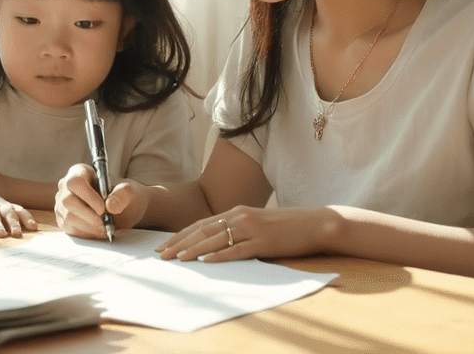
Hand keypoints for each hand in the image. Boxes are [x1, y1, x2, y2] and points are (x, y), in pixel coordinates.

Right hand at [54, 163, 146, 238]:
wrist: (122, 209)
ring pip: (67, 217)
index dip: (88, 196)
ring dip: (87, 226)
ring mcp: (63, 203)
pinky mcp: (64, 219)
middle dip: (87, 215)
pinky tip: (97, 231)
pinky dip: (85, 233)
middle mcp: (67, 186)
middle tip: (103, 222)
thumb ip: (123, 194)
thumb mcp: (129, 191)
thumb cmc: (122, 196)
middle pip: (67, 200)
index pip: (75, 182)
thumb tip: (111, 205)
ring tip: (103, 227)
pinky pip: (69, 228)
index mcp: (80, 172)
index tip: (102, 208)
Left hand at [155, 205, 338, 262]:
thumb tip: (213, 243)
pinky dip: (221, 256)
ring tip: (177, 259)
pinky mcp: (263, 242)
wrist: (313, 222)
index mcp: (236, 211)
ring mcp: (251, 229)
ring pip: (216, 239)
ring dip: (194, 250)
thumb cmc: (284, 226)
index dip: (180, 235)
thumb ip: (236, 229)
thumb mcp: (255, 222)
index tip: (163, 245)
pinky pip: (238, 250)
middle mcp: (240, 216)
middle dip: (179, 243)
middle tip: (161, 255)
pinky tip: (207, 262)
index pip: (201, 224)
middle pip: (202, 231)